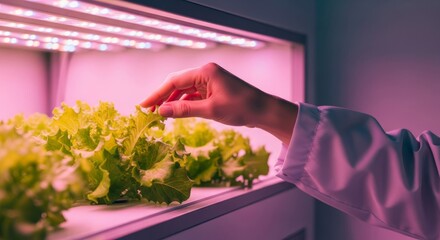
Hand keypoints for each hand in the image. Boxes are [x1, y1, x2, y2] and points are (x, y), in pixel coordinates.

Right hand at [140, 63, 297, 144]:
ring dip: (172, 102)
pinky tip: (174, 113)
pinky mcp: (213, 90)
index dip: (157, 94)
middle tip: (147, 111)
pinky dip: (184, 104)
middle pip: (177, 84)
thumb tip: (161, 112)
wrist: (263, 111)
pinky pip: (193, 96)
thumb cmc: (241, 107)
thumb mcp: (211, 110)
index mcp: (205, 72)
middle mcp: (205, 73)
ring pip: (184, 90)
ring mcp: (209, 81)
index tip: (144, 105)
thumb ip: (185, 110)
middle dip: (162, 97)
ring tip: (158, 114)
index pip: (174, 81)